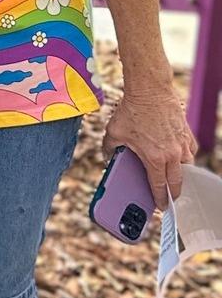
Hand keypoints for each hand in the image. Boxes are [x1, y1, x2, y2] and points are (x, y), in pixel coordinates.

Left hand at [103, 83, 194, 213]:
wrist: (150, 89)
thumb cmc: (131, 110)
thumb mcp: (113, 132)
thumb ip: (110, 149)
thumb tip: (108, 158)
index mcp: (154, 158)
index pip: (159, 187)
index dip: (160, 199)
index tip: (161, 207)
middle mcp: (172, 154)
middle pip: (177, 182)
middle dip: (173, 193)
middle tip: (169, 198)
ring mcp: (182, 144)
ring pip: (186, 168)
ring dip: (180, 176)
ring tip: (172, 180)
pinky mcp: (187, 133)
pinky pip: (190, 152)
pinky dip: (185, 158)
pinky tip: (178, 158)